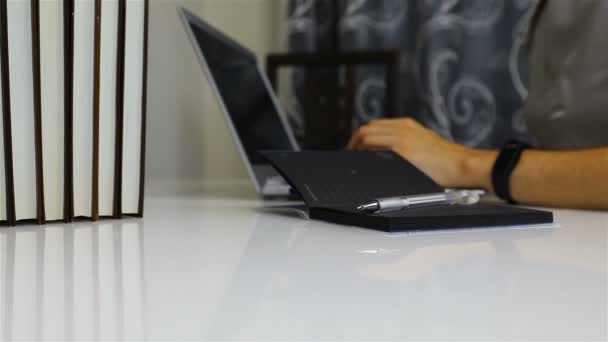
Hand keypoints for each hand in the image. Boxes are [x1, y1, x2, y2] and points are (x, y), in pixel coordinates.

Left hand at [347, 118, 494, 188]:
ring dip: (355, 148)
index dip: (360, 138)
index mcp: (407, 126)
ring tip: (353, 162)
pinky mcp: (402, 150)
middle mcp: (402, 128)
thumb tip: (386, 156)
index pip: (374, 126)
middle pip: (366, 129)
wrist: (463, 165)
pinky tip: (363, 165)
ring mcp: (401, 138)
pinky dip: (364, 154)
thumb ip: (405, 146)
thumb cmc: (446, 161)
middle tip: (350, 157)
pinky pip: (374, 148)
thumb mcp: (424, 145)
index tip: (355, 150)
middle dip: (353, 143)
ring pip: (367, 135)